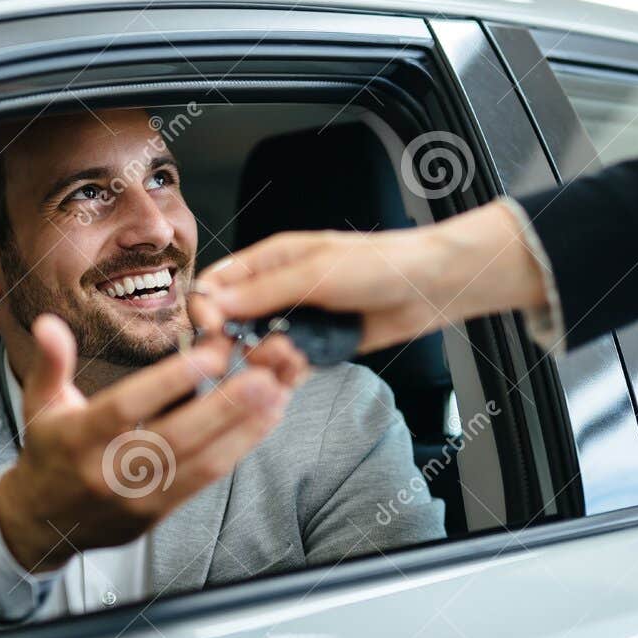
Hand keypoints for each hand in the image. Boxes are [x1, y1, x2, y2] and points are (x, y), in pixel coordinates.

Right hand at [0, 314, 306, 571]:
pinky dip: (236, 450)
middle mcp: (110, 471)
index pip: (128, 406)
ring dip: (242, 429)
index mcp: (79, 438)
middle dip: (223, 406)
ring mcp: (137, 498)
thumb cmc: (49, 452)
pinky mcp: (158, 514)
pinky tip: (263, 422)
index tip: (211, 352)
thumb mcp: (40, 403)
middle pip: (175, 437)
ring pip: (199, 463)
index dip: (171, 380)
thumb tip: (49, 323)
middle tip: (262, 374)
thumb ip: (51, 362)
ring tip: (275, 394)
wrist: (43, 523)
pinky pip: (204, 481)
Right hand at [190, 201, 549, 353]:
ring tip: (294, 358)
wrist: (430, 287)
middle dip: (236, 343)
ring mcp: (299, 321)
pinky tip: (299, 372)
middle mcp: (279, 292)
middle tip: (257, 352)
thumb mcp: (315, 272)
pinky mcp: (320, 348)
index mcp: (271, 261)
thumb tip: (211, 302)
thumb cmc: (379, 264)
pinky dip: (288, 376)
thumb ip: (262, 291)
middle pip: (232, 323)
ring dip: (268, 361)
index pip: (216, 284)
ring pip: (259, 350)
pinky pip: (289, 368)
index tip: (213, 331)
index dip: (206, 309)